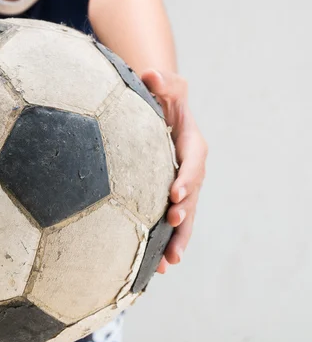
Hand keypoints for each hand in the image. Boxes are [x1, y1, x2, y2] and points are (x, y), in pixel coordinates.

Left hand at [141, 70, 207, 273]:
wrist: (159, 111)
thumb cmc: (161, 96)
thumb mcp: (165, 84)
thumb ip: (161, 80)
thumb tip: (149, 74)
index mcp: (191, 143)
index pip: (192, 162)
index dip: (186, 178)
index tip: (174, 195)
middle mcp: (190, 169)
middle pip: (192, 195)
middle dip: (186, 213)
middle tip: (174, 226)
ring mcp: (181, 186)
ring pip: (185, 215)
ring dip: (178, 238)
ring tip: (169, 262)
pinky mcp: (169, 197)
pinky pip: (170, 222)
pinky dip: (164, 243)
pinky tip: (156, 266)